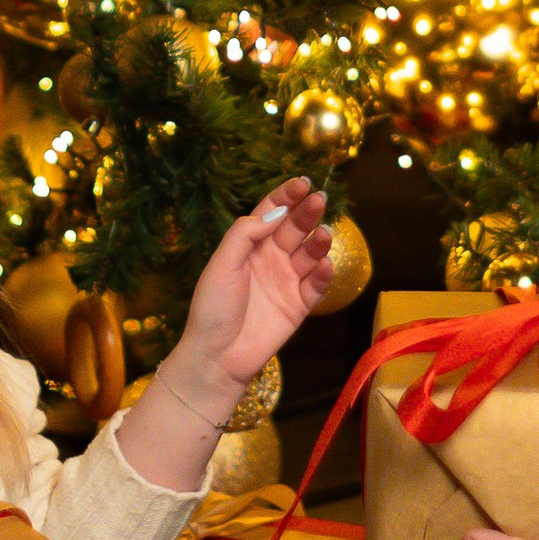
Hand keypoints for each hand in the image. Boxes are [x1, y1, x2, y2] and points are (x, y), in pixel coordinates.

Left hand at [168, 178, 334, 413]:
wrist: (216, 356)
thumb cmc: (213, 307)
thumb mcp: (222, 263)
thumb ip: (245, 234)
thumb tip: (275, 212)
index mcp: (249, 247)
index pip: (271, 213)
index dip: (287, 197)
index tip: (303, 184)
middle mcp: (270, 259)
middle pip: (294, 229)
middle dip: (307, 213)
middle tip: (320, 200)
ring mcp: (287, 282)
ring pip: (309, 254)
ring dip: (318, 242)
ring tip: (323, 234)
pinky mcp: (299, 306)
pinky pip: (316, 286)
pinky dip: (324, 273)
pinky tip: (325, 264)